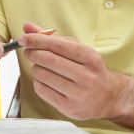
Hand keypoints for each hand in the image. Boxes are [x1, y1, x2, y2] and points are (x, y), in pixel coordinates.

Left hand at [19, 23, 133, 120]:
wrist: (110, 97)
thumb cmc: (90, 70)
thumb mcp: (78, 50)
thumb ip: (52, 38)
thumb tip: (27, 27)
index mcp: (90, 58)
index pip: (57, 45)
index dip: (36, 40)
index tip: (23, 39)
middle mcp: (86, 76)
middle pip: (47, 60)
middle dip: (33, 53)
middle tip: (29, 52)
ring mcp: (78, 93)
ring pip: (41, 75)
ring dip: (36, 69)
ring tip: (43, 68)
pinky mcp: (68, 107)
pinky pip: (41, 90)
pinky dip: (38, 82)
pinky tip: (46, 81)